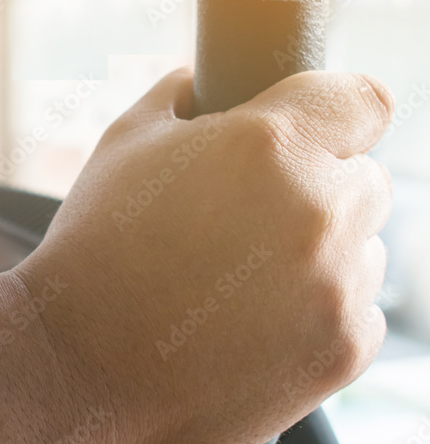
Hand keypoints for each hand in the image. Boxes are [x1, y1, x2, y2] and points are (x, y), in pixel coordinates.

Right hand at [15, 68, 393, 443]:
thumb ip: (176, 96)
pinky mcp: (342, 352)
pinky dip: (321, 314)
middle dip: (319, 186)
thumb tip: (199, 81)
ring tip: (242, 278)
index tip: (313, 130)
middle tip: (250, 215)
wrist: (78, 363)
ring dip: (323, 253)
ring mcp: (337, 287)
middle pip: (365, 179)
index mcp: (268, 145)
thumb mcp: (121, 145)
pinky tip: (254, 322)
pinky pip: (358, 314)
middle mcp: (319, 210)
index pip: (363, 100)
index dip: (336, 112)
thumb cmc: (93, 247)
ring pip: (364, 249)